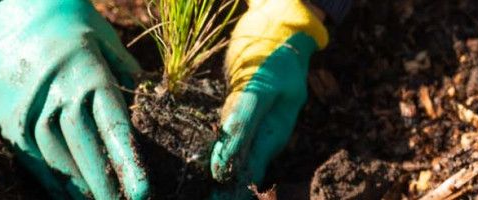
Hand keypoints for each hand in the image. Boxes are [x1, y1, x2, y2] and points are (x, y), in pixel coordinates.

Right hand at [0, 0, 146, 198]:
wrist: (12, 9)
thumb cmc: (70, 23)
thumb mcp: (105, 39)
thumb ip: (127, 74)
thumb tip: (150, 106)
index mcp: (88, 73)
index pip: (112, 125)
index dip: (128, 161)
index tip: (143, 191)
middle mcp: (57, 92)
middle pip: (83, 148)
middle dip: (105, 185)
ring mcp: (28, 107)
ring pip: (55, 157)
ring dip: (78, 186)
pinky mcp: (8, 118)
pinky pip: (31, 157)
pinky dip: (50, 181)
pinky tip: (66, 196)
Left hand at [210, 0, 326, 197]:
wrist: (280, 30)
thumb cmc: (275, 57)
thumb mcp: (261, 89)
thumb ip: (243, 124)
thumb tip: (223, 166)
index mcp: (273, 135)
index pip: (248, 173)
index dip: (229, 192)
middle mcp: (263, 135)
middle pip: (239, 170)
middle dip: (222, 189)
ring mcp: (251, 124)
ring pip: (231, 156)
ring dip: (217, 172)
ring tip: (198, 191)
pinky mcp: (238, 110)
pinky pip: (225, 136)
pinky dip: (214, 150)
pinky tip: (199, 161)